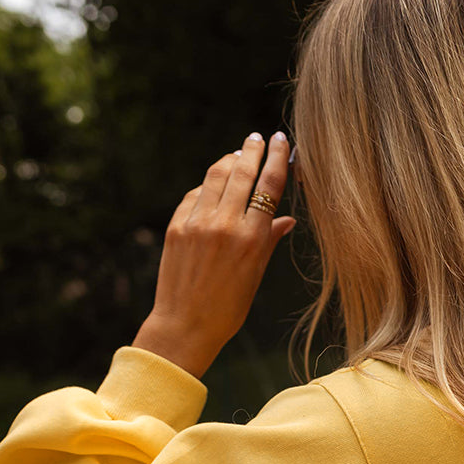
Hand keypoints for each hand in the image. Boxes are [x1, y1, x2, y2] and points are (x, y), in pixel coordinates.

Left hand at [132, 131, 295, 379]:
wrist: (185, 326)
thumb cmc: (227, 308)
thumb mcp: (255, 276)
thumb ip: (269, 241)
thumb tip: (286, 219)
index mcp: (251, 239)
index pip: (268, 186)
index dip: (277, 158)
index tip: (281, 141)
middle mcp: (225, 225)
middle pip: (242, 172)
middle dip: (252, 150)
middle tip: (258, 137)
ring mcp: (197, 223)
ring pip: (216, 176)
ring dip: (229, 160)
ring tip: (238, 154)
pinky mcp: (176, 226)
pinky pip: (195, 195)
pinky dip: (207, 187)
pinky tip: (213, 187)